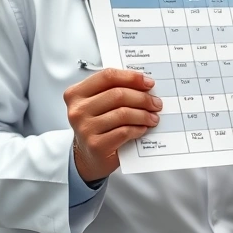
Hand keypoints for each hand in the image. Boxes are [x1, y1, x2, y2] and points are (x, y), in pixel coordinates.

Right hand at [64, 68, 160, 182]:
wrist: (89, 156)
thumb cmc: (97, 126)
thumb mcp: (100, 104)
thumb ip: (115, 90)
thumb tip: (144, 84)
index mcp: (76, 93)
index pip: (107, 76)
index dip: (131, 77)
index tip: (148, 83)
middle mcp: (77, 110)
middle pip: (118, 94)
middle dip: (142, 98)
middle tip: (156, 103)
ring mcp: (85, 128)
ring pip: (123, 113)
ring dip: (143, 115)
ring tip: (153, 117)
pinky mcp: (96, 145)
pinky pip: (124, 131)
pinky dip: (138, 129)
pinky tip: (143, 128)